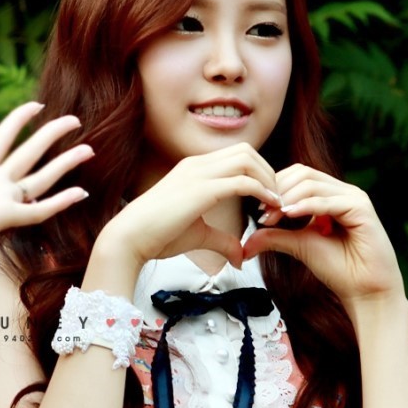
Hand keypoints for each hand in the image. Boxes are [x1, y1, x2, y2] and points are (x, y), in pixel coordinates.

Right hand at [95, 142, 280, 269]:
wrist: (130, 237)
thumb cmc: (158, 235)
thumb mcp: (198, 235)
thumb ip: (223, 241)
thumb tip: (241, 257)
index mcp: (195, 168)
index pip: (237, 155)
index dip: (258, 172)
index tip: (268, 198)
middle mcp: (198, 164)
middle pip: (247, 150)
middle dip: (268, 171)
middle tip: (277, 198)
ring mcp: (199, 173)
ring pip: (248, 159)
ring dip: (268, 179)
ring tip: (275, 203)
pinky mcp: (202, 189)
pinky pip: (243, 181)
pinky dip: (262, 191)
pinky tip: (268, 207)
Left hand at [243, 165, 404, 310]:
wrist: (366, 291)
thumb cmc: (339, 270)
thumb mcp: (299, 246)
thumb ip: (275, 237)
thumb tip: (245, 243)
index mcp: (330, 196)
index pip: (297, 176)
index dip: (274, 188)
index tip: (258, 211)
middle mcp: (343, 192)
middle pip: (303, 173)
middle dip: (278, 191)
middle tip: (262, 213)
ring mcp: (354, 198)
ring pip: (312, 184)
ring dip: (287, 198)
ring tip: (272, 217)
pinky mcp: (362, 209)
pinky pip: (328, 201)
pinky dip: (306, 206)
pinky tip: (288, 215)